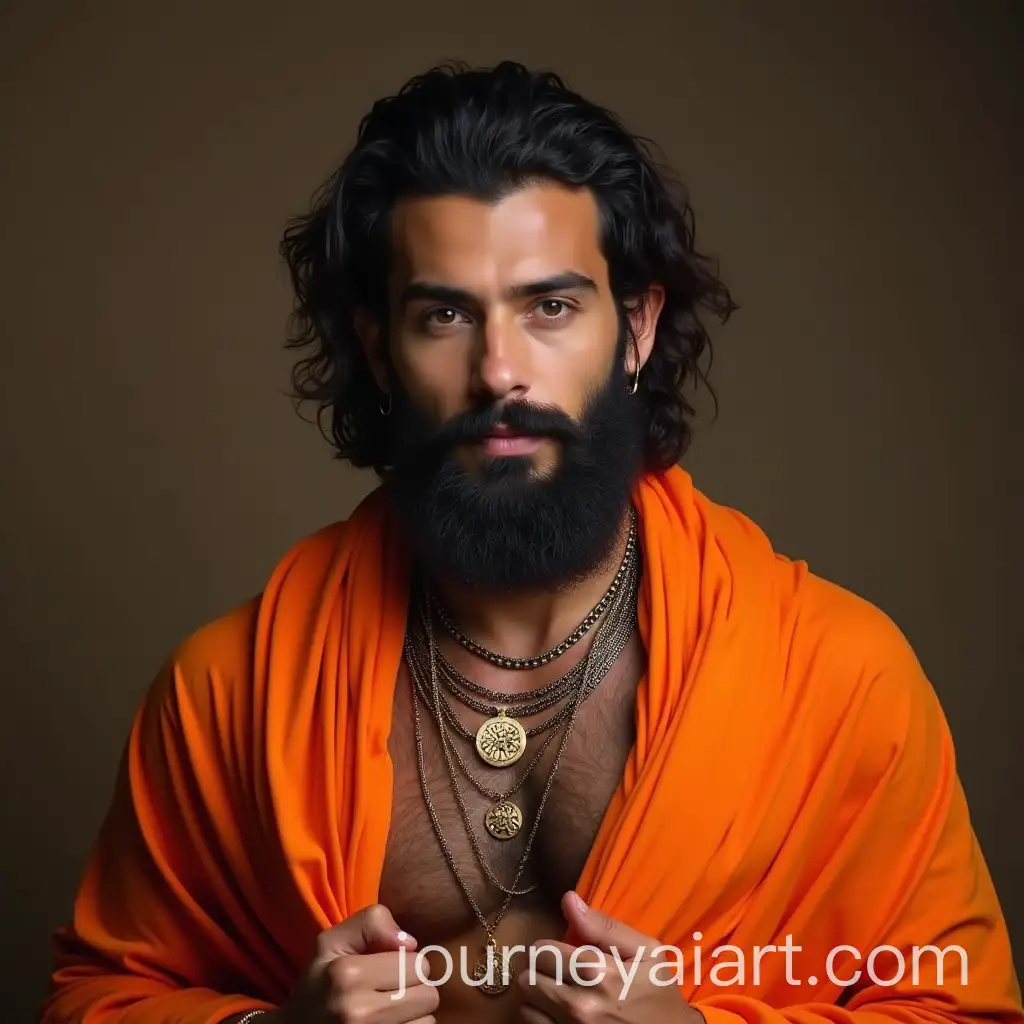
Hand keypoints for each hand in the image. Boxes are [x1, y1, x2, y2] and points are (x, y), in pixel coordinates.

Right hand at [275, 903, 439, 1023]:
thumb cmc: (319, 982)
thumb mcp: (333, 941)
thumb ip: (371, 922)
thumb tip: (410, 942)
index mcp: (348, 975)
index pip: (418, 965)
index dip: (407, 963)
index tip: (388, 969)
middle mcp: (358, 1012)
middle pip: (428, 995)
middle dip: (414, 989)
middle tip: (391, 991)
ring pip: (427, 1022)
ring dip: (414, 1015)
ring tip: (389, 1011)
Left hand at [517, 891, 701, 1023]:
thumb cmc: (659, 993)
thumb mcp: (646, 952)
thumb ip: (604, 926)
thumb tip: (568, 899)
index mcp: (598, 972)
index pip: (542, 951)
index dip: (548, 948)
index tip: (559, 952)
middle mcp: (580, 1004)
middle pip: (528, 977)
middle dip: (539, 969)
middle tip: (554, 970)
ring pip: (526, 1004)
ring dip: (536, 995)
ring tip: (554, 991)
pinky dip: (540, 1017)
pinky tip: (557, 1012)